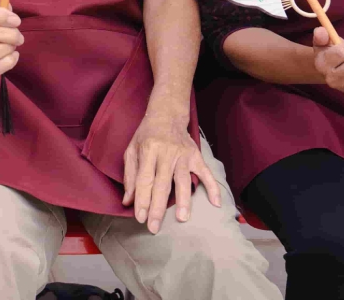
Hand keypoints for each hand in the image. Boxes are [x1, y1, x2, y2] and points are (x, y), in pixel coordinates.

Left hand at [122, 114, 221, 233]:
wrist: (167, 114)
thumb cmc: (146, 135)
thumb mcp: (131, 150)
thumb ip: (130, 176)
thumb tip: (128, 201)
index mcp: (148, 150)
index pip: (144, 179)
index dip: (142, 200)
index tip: (139, 217)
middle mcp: (167, 153)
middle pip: (162, 184)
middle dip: (157, 207)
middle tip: (154, 227)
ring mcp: (183, 155)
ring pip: (184, 181)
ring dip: (183, 201)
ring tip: (182, 219)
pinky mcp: (196, 156)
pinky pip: (206, 173)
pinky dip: (212, 187)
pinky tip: (215, 203)